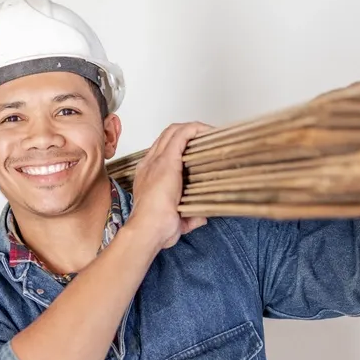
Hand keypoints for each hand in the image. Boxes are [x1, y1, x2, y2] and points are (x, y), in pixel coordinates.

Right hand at [128, 122, 212, 249]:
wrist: (148, 230)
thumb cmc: (156, 228)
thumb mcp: (175, 220)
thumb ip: (187, 216)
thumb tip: (200, 216)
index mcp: (148, 175)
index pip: (163, 150)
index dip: (181, 145)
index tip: (198, 150)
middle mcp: (150, 164)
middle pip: (168, 136)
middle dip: (189, 133)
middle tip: (208, 140)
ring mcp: (157, 160)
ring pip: (174, 131)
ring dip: (194, 130)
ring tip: (211, 135)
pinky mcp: (168, 160)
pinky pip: (182, 134)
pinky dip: (196, 129)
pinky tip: (209, 133)